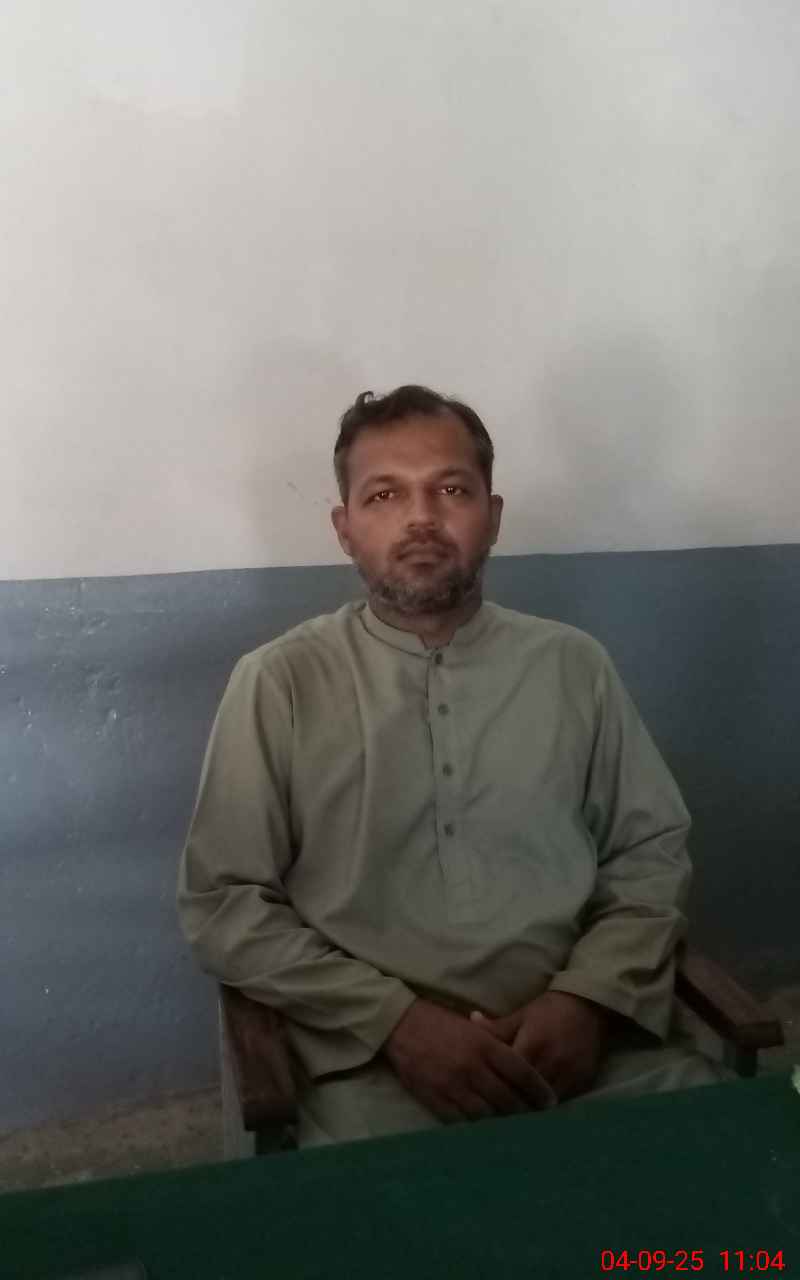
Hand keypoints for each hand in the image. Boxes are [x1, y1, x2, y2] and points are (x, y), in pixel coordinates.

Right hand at [383, 998, 556, 1123]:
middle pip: (508, 1099)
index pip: (522, 1073)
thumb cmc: (442, 1024)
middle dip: (525, 1112)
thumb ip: (497, 1048)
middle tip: (534, 1119)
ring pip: (487, 1115)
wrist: (401, 1025)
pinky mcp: (436, 1099)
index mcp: (485, 1045)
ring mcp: (453, 1086)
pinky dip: (475, 1127)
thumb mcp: (474, 1028)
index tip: (550, 1102)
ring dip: (501, 1123)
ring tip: (512, 1127)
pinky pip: (462, 1122)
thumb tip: (524, 1070)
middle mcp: (472, 1067)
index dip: (540, 1091)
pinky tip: (484, 1129)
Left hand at [471, 991, 610, 1101]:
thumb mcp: (521, 1015)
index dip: (495, 1087)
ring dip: (528, 1107)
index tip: (483, 1094)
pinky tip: (535, 1105)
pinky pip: (560, 1102)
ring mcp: (568, 1074)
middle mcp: (551, 1063)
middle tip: (494, 1108)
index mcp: (532, 1045)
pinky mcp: (581, 1082)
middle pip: (524, 1094)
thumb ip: (497, 1027)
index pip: (508, 1077)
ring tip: (513, 1111)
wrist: (588, 1007)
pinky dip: (546, 1105)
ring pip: (542, 1103)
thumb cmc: (549, 1010)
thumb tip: (471, 1021)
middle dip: (509, 1103)